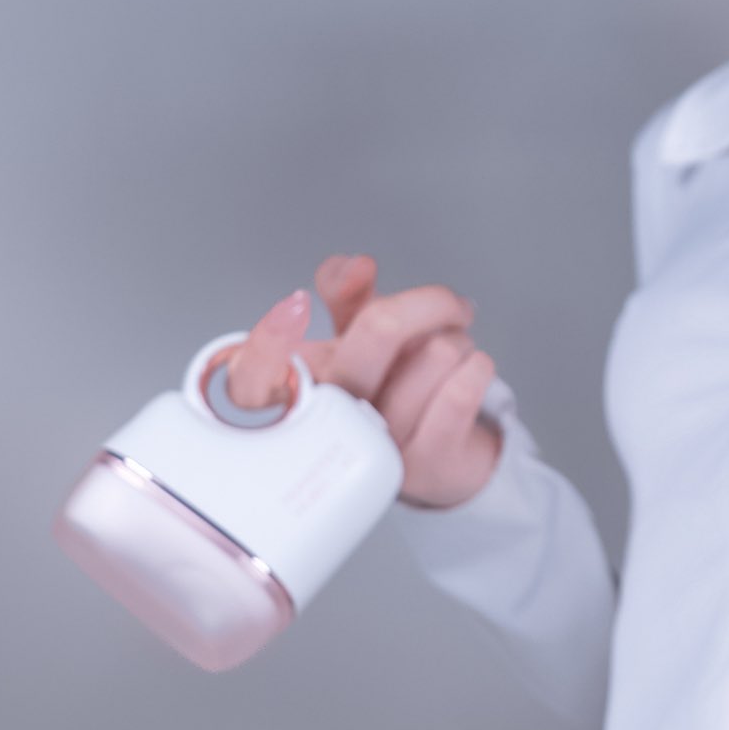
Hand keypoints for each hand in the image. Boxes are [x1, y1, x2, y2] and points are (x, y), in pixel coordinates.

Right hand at [217, 253, 504, 509]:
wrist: (443, 455)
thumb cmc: (391, 391)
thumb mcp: (359, 337)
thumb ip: (346, 295)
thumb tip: (352, 265)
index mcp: (304, 392)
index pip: (252, 382)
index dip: (265, 344)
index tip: (296, 303)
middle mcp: (334, 424)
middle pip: (377, 332)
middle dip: (428, 303)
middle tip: (448, 304)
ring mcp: (378, 448)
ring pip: (434, 354)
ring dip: (457, 342)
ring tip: (450, 357)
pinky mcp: (427, 464)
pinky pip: (459, 393)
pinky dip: (476, 367)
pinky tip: (472, 370)